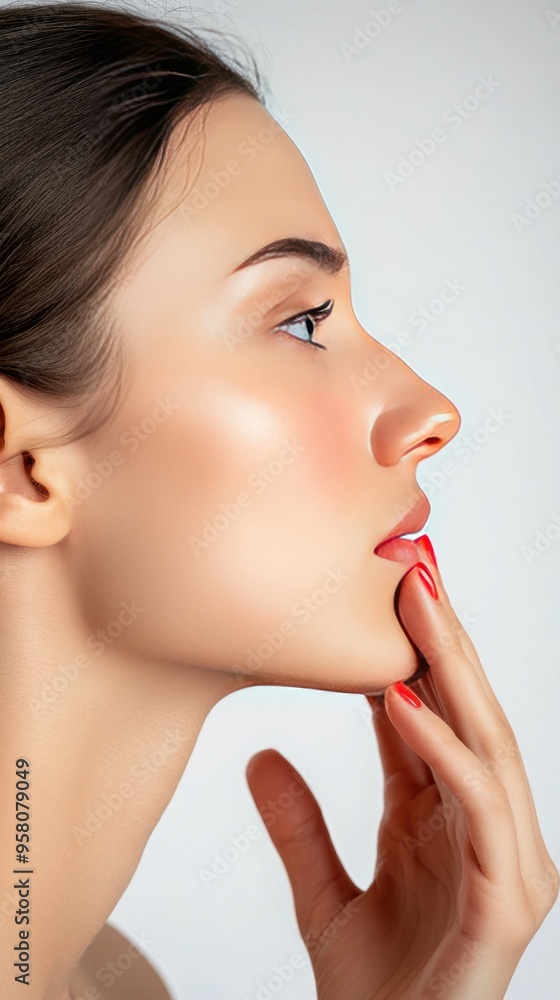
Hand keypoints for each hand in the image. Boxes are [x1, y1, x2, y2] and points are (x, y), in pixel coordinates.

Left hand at [245, 545, 558, 999]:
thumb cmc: (374, 994)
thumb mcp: (323, 896)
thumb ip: (298, 826)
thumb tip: (258, 756)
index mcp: (446, 821)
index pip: (435, 717)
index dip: (412, 650)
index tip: (384, 588)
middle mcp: (485, 829)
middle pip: (466, 712)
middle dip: (442, 635)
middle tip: (411, 561)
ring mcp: (507, 862)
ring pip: (485, 742)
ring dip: (451, 666)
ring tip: (415, 600)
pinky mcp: (508, 899)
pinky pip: (478, 806)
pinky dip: (442, 749)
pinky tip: (401, 700)